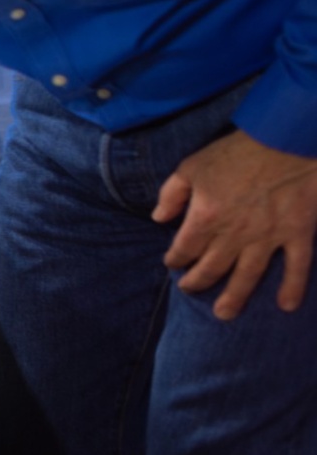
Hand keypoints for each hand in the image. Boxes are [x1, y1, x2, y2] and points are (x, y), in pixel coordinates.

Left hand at [153, 129, 316, 316]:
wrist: (284, 140)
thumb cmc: (235, 151)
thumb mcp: (191, 166)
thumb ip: (171, 194)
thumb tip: (158, 218)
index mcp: (205, 218)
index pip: (184, 248)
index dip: (175, 258)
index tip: (172, 263)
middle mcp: (234, 234)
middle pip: (212, 267)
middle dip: (198, 281)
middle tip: (190, 289)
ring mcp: (268, 237)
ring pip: (248, 276)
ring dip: (234, 297)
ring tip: (224, 314)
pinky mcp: (297, 233)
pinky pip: (296, 267)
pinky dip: (293, 288)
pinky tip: (286, 306)